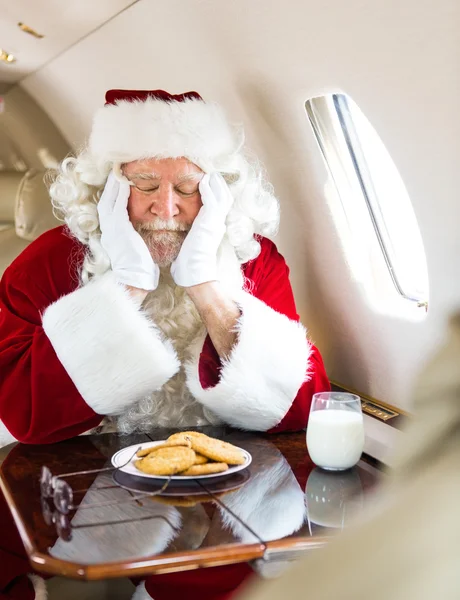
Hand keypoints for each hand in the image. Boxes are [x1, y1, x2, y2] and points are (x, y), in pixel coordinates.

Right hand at [97, 172, 158, 290]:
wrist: (133, 281)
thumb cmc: (139, 270)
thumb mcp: (135, 250)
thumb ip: (136, 238)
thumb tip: (143, 234)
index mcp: (113, 234)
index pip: (111, 209)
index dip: (114, 194)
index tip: (119, 182)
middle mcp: (109, 230)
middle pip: (106, 201)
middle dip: (111, 185)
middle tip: (117, 170)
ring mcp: (111, 229)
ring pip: (108, 200)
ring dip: (113, 185)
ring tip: (119, 171)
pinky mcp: (118, 230)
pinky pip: (117, 206)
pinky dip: (119, 194)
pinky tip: (124, 183)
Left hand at [171, 173, 233, 286]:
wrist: (194, 274)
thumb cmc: (190, 265)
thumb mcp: (192, 246)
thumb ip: (191, 237)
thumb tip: (183, 237)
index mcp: (213, 230)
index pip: (219, 208)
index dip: (217, 196)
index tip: (210, 186)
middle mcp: (218, 225)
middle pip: (225, 199)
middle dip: (220, 186)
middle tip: (213, 175)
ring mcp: (215, 223)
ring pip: (222, 197)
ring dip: (216, 184)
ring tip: (209, 174)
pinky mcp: (210, 223)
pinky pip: (212, 201)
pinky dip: (209, 189)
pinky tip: (203, 180)